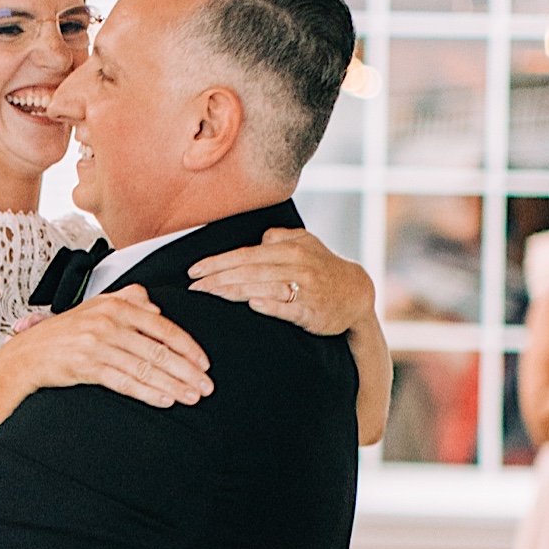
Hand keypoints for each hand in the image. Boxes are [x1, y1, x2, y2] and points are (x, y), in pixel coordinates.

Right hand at [11, 285, 211, 407]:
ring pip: (145, 368)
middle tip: (206, 386)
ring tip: (191, 396)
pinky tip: (165, 400)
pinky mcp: (87, 366)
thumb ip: (128, 300)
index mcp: (116, 305)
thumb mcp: (96, 306)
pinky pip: (125, 382)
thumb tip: (155, 308)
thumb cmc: (63, 333)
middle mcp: (109, 322)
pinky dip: (148, 392)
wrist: (27, 353)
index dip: (187, 346)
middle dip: (187, 371)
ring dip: (173, 385)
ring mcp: (98, 344)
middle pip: (158, 350)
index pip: (162, 326)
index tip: (204, 363)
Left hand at [189, 226, 374, 334]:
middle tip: (192, 288)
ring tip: (208, 296)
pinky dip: (270, 304)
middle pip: (248, 270)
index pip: (245, 254)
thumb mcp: (305, 244)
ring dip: (233, 291)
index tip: (193, 271)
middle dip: (217, 278)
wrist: (356, 293)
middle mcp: (294, 264)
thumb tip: (258, 238)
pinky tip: (252, 305)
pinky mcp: (311, 310)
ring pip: (262, 287)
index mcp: (288, 248)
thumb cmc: (324, 269)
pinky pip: (288, 306)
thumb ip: (279, 239)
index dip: (217, 262)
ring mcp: (304, 287)